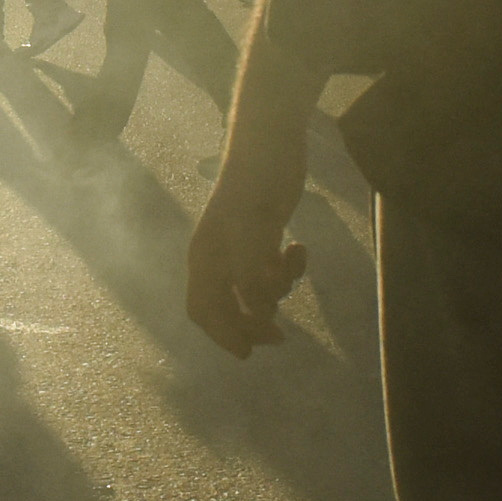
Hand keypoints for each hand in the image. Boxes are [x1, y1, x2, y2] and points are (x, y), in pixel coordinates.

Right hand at [183, 117, 311, 356]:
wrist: (269, 147)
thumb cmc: (252, 195)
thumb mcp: (252, 245)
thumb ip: (253, 287)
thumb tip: (260, 322)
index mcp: (205, 259)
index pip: (203, 310)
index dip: (221, 335)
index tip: (248, 353)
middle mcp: (219, 256)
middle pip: (229, 305)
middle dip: (254, 321)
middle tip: (280, 337)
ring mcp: (241, 244)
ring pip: (257, 287)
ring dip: (277, 289)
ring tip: (289, 271)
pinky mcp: (264, 232)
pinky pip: (273, 265)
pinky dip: (288, 265)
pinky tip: (298, 247)